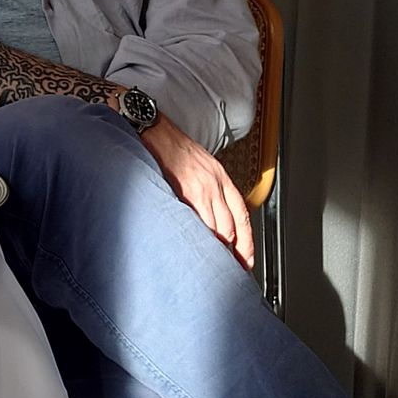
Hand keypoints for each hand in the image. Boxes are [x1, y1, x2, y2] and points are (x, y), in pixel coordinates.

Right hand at [139, 115, 254, 269]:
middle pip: (230, 227)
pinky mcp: (183, 190)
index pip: (242, 216)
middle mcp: (214, 183)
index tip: (245, 260)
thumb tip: (207, 219)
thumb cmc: (168, 146)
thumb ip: (207, 189)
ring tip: (207, 265)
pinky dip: (195, 238)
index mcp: (220, 177)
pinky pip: (195, 222)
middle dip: (230, 252)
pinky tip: (191, 248)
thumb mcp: (198, 165)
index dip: (246, 242)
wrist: (150, 129)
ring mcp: (200, 187)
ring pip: (215, 228)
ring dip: (213, 249)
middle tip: (226, 269)